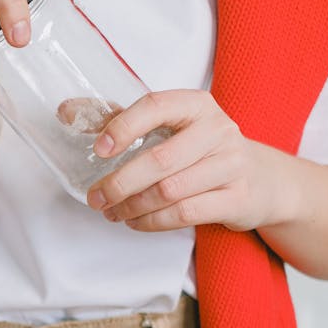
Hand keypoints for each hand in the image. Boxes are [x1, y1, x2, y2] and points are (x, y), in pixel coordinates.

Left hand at [85, 89, 287, 232]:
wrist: (262, 180)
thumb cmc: (200, 150)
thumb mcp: (168, 127)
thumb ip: (118, 119)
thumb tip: (66, 111)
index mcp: (196, 105)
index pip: (156, 106)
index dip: (124, 127)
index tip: (99, 150)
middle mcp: (218, 130)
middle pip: (159, 159)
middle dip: (119, 183)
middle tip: (95, 197)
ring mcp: (231, 164)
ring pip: (170, 191)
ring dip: (133, 206)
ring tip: (112, 212)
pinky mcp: (237, 198)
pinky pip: (185, 213)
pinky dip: (152, 222)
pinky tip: (136, 222)